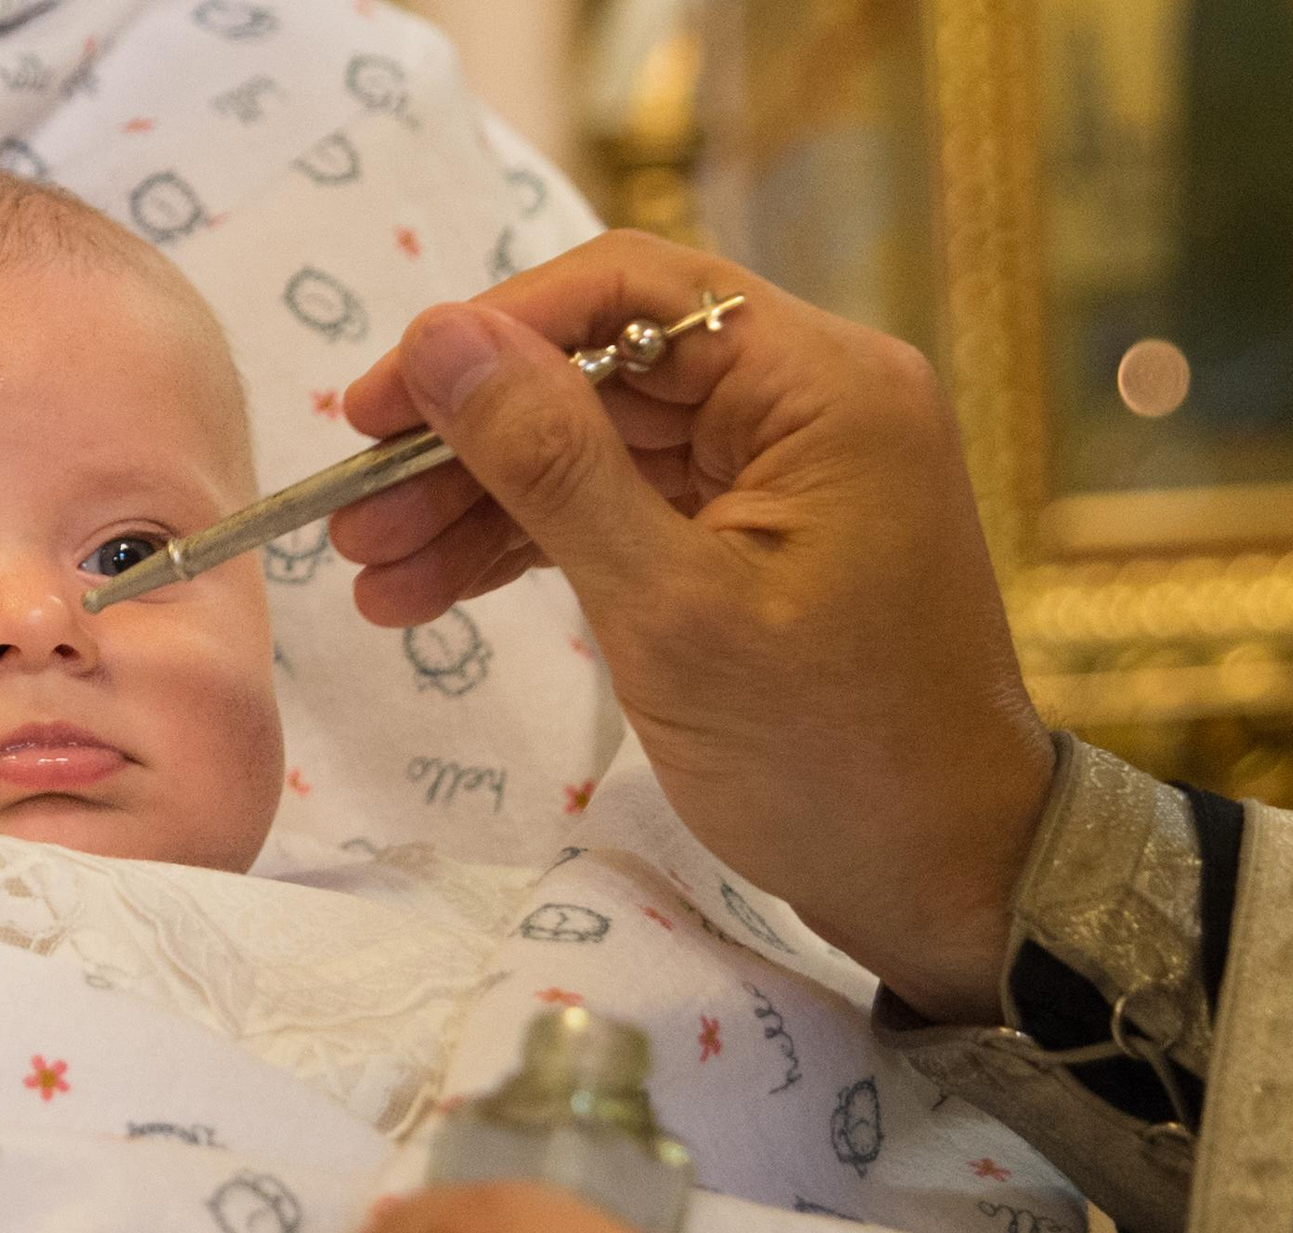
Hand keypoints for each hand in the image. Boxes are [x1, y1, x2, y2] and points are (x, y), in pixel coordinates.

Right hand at [330, 233, 1052, 1023]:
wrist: (939, 880)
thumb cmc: (829, 753)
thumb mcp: (670, 608)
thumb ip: (551, 464)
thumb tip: (440, 340)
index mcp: (821, 386)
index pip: (628, 293)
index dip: (489, 334)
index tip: (378, 405)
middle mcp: (809, 403)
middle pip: (600, 371)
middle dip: (468, 440)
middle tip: (354, 513)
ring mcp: (784, 474)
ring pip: (597, 447)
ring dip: (481, 503)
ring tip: (372, 572)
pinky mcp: (756, 541)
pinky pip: (624, 510)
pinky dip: (533, 548)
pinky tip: (433, 592)